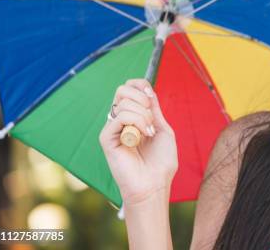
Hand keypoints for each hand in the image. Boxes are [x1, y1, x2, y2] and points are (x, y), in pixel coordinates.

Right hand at [99, 79, 177, 204]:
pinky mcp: (106, 138)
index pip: (130, 88)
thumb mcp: (163, 129)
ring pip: (123, 102)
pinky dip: (136, 122)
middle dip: (141, 98)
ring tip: (149, 133)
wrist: (155, 184)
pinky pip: (119, 116)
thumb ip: (154, 109)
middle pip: (122, 90)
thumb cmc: (161, 162)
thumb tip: (147, 90)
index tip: (151, 97)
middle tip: (151, 118)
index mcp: (134, 117)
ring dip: (143, 115)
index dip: (140, 86)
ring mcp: (113, 128)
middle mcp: (121, 120)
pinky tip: (141, 137)